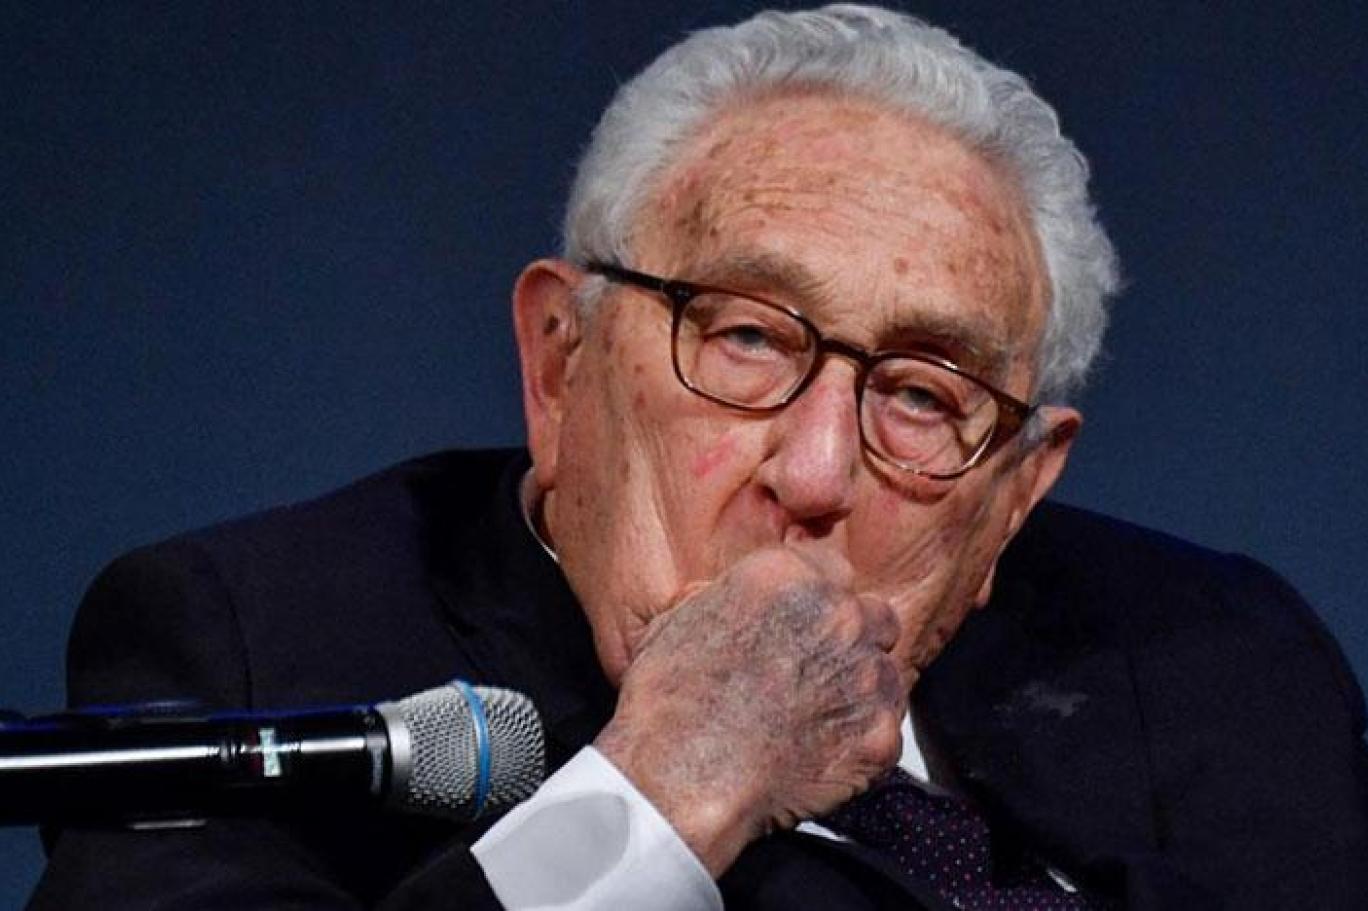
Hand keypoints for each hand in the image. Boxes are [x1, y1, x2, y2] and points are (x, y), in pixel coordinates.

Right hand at [593, 546, 905, 875]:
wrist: (680, 775)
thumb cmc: (667, 701)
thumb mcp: (676, 620)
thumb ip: (724, 597)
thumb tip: (727, 597)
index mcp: (788, 577)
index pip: (834, 570)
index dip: (818, 601)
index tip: (803, 627)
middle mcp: (838, 616)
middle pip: (873, 617)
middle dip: (851, 641)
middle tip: (816, 675)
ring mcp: (865, 675)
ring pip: (885, 674)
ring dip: (859, 692)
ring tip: (815, 723)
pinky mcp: (878, 734)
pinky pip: (885, 732)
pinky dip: (861, 745)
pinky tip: (822, 758)